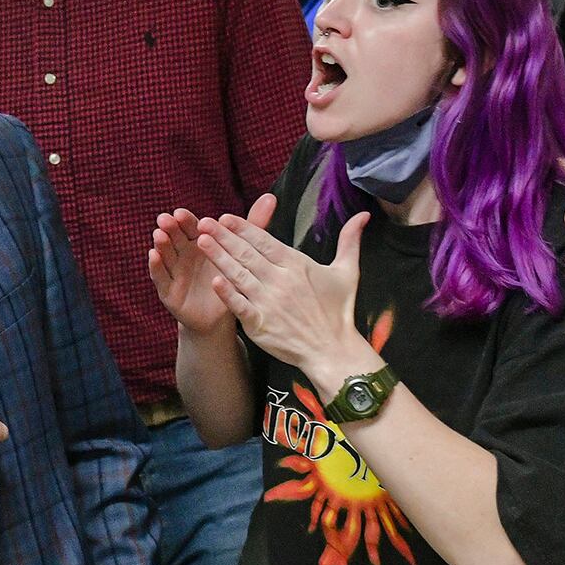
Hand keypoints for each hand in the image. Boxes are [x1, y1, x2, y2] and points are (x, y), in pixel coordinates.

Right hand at [149, 194, 272, 338]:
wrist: (223, 317)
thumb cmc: (232, 280)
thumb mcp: (243, 254)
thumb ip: (253, 226)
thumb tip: (271, 197)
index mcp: (200, 242)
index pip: (191, 227)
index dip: (185, 220)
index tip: (180, 212)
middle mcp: (184, 254)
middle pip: (175, 237)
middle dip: (169, 228)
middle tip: (165, 219)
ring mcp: (174, 271)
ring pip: (166, 254)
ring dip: (161, 244)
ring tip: (159, 234)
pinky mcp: (168, 291)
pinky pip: (160, 277)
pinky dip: (156, 266)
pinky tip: (154, 255)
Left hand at [196, 207, 377, 385]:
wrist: (333, 349)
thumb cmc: (339, 311)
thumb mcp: (347, 272)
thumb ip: (350, 241)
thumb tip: (363, 214)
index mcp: (297, 265)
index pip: (265, 241)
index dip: (243, 228)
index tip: (225, 217)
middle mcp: (281, 281)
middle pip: (247, 254)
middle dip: (224, 237)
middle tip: (204, 223)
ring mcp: (269, 302)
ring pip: (239, 275)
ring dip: (219, 258)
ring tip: (201, 242)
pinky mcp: (260, 324)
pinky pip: (240, 305)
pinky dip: (227, 294)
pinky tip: (213, 281)